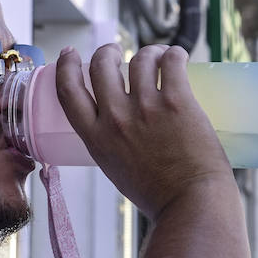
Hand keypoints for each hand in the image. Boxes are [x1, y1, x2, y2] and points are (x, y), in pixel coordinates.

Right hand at [54, 44, 231, 218]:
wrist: (190, 205)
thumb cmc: (158, 196)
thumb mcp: (116, 169)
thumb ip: (111, 145)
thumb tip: (119, 128)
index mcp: (96, 138)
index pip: (69, 91)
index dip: (66, 66)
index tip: (70, 54)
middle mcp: (116, 119)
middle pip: (101, 66)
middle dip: (107, 52)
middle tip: (116, 52)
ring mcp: (146, 108)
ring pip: (139, 59)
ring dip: (148, 53)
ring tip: (157, 57)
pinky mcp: (177, 102)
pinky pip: (171, 62)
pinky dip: (174, 54)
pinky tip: (177, 57)